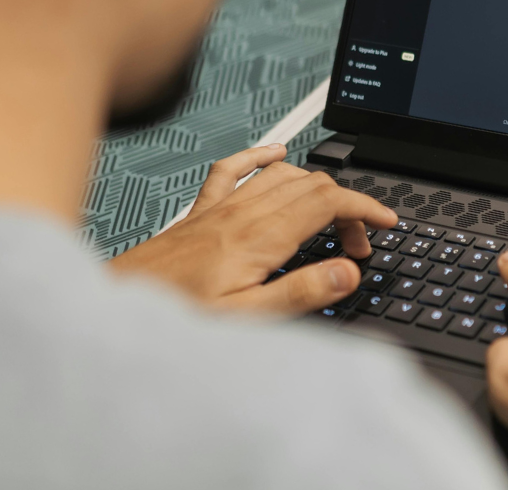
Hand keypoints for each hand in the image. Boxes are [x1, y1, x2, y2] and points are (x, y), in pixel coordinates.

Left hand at [110, 144, 397, 313]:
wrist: (122, 304)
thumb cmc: (178, 314)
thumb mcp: (249, 317)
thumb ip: (302, 292)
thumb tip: (347, 272)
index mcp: (260, 238)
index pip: (327, 203)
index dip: (364, 208)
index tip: (385, 222)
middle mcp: (243, 214)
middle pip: (312, 186)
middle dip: (347, 207)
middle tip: (359, 243)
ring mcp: (221, 208)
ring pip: (282, 175)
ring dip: (316, 187)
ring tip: (331, 217)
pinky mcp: (202, 212)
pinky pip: (234, 168)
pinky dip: (260, 156)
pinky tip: (274, 154)